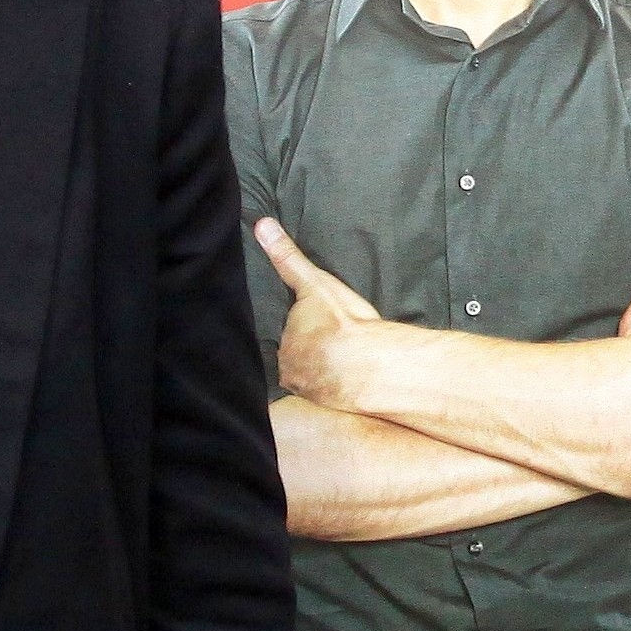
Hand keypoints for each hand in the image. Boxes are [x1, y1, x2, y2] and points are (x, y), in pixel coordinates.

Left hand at [255, 219, 396, 411]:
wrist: (369, 365)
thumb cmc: (341, 323)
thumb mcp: (314, 283)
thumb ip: (288, 258)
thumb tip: (261, 226)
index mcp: (285, 346)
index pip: (284, 338)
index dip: (297, 333)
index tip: (309, 330)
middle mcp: (291, 372)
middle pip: (295, 360)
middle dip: (307, 354)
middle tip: (326, 344)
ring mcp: (313, 391)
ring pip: (312, 379)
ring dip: (323, 372)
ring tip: (340, 363)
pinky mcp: (337, 404)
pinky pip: (334, 394)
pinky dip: (341, 387)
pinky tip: (352, 382)